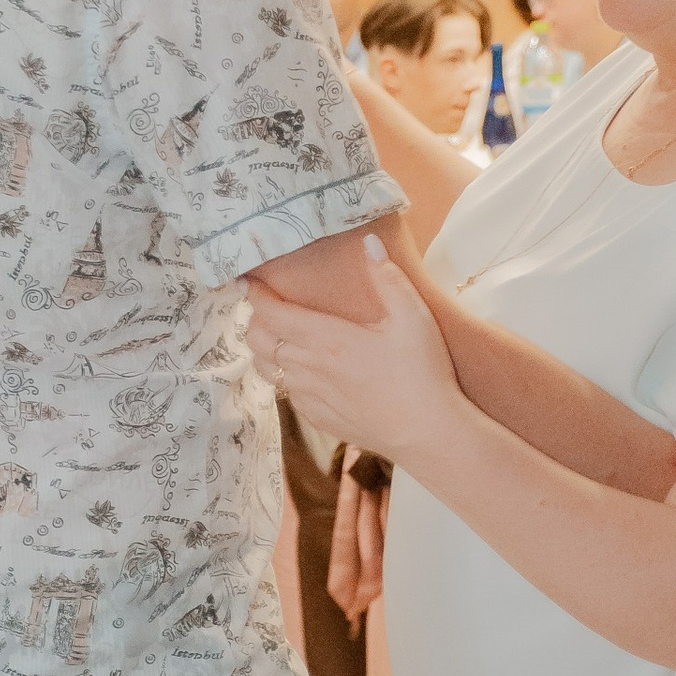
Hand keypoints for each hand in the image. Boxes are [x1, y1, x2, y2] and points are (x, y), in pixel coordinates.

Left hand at [244, 237, 465, 461]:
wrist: (426, 433)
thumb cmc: (421, 373)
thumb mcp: (412, 318)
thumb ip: (387, 278)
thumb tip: (368, 242)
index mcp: (326, 338)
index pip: (271, 312)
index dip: (254, 294)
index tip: (249, 281)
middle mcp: (308, 367)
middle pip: (257, 340)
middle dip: (255, 319)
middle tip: (268, 307)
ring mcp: (310, 396)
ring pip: (265, 368)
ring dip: (265, 349)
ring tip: (279, 336)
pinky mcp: (318, 418)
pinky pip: (286, 393)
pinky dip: (284, 376)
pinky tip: (303, 371)